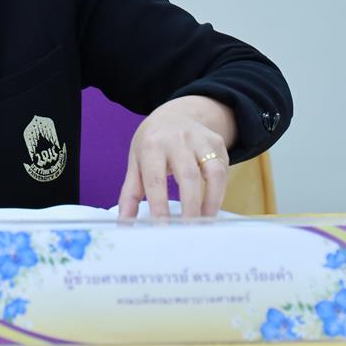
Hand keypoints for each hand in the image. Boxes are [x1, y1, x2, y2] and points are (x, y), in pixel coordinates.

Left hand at [117, 96, 234, 220]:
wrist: (174, 115)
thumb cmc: (151, 144)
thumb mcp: (136, 162)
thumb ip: (130, 194)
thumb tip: (123, 223)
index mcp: (151, 146)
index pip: (155, 179)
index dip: (159, 205)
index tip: (162, 228)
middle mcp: (177, 139)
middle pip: (187, 175)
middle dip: (190, 206)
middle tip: (188, 230)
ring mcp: (199, 139)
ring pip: (212, 172)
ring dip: (211, 201)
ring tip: (205, 223)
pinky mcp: (217, 143)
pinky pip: (222, 169)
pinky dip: (219, 192)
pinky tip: (212, 208)